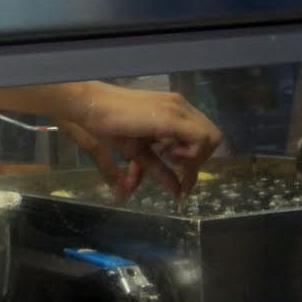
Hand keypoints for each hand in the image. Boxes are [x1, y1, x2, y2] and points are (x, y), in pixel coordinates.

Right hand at [52, 83, 221, 197]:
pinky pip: (201, 139)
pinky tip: (170, 157)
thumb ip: (150, 170)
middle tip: (177, 175)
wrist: (90, 107)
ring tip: (171, 165)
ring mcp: (177, 109)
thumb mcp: (134, 153)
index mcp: (172, 113)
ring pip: (211, 138)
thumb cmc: (104, 126)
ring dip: (195, 159)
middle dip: (197, 163)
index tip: (181, 187)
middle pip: (211, 138)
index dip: (193, 164)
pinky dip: (192, 155)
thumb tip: (146, 194)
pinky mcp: (172, 116)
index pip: (199, 138)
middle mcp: (179, 108)